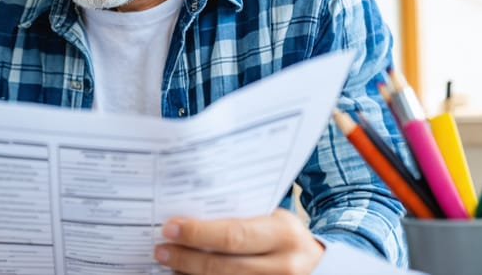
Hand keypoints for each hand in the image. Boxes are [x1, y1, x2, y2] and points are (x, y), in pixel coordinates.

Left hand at [154, 209, 324, 273]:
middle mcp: (283, 267)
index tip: (170, 228)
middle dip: (186, 258)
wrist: (320, 268)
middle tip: (160, 249)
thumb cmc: (286, 239)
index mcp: (284, 235)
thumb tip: (192, 214)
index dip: (197, 233)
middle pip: (223, 266)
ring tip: (168, 265)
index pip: (233, 235)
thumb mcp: (274, 221)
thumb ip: (242, 218)